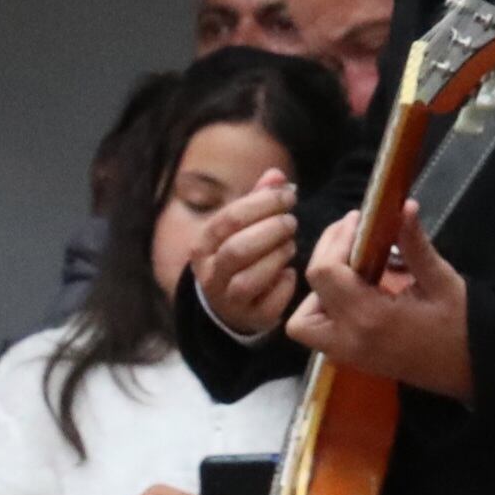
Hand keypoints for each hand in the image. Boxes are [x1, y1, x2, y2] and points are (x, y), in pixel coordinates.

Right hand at [194, 170, 302, 338]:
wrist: (231, 304)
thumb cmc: (240, 253)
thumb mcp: (241, 225)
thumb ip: (258, 198)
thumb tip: (277, 176)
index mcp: (203, 246)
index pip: (229, 219)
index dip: (262, 204)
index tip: (289, 196)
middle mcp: (209, 275)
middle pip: (237, 250)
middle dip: (271, 231)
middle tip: (292, 221)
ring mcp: (227, 301)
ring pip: (248, 280)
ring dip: (276, 258)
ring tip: (291, 245)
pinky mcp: (250, 319)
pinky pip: (268, 306)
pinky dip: (283, 287)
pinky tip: (290, 273)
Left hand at [285, 201, 472, 402]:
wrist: (475, 370)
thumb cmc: (462, 326)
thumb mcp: (442, 281)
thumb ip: (415, 245)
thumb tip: (403, 206)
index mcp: (371, 317)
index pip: (325, 272)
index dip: (336, 239)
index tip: (358, 220)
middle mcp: (350, 338)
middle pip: (311, 288)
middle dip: (326, 253)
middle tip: (354, 235)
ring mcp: (348, 354)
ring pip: (303, 321)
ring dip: (318, 289)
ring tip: (351, 267)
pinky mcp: (353, 359)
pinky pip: (319, 333)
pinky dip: (324, 309)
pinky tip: (355, 290)